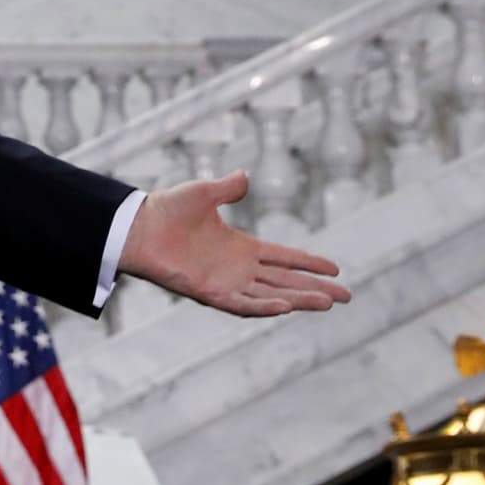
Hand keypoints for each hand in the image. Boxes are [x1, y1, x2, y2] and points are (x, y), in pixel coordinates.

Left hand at [119, 172, 348, 316]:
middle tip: (346, 297)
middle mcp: (239, 268)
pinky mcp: (211, 293)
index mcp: (241, 247)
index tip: (335, 269)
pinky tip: (285, 306)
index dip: (309, 263)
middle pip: (286, 281)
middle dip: (315, 290)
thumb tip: (245, 177)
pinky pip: (243, 304)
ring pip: (272, 295)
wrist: (139, 227)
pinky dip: (264, 306)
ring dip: (298, 299)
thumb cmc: (167, 210)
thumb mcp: (204, 193)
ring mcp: (227, 282)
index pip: (285, 257)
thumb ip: (227, 188)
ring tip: (328, 303)